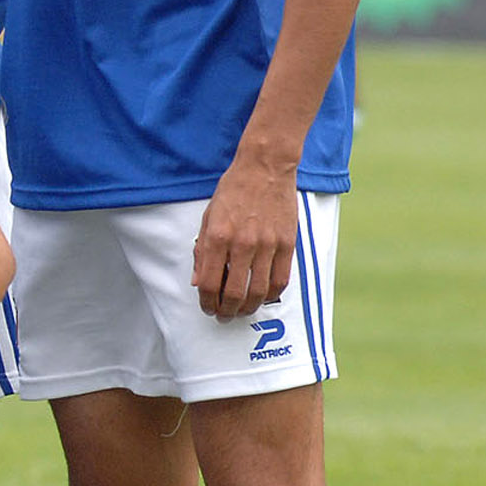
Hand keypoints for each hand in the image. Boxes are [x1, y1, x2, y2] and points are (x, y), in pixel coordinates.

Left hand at [193, 151, 298, 319]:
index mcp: (218, 237)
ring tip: (241, 311)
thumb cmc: (233, 191)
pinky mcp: (287, 243)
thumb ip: (202, 250)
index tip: (206, 308)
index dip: (206, 302)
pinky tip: (263, 297)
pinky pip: (281, 280)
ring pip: (258, 291)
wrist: (264, 169)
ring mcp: (267, 245)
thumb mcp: (207, 218)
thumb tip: (198, 281)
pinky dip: (271, 294)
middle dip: (226, 311)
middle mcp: (242, 244)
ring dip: (248, 307)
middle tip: (223, 316)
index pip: (209, 283)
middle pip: (233, 293)